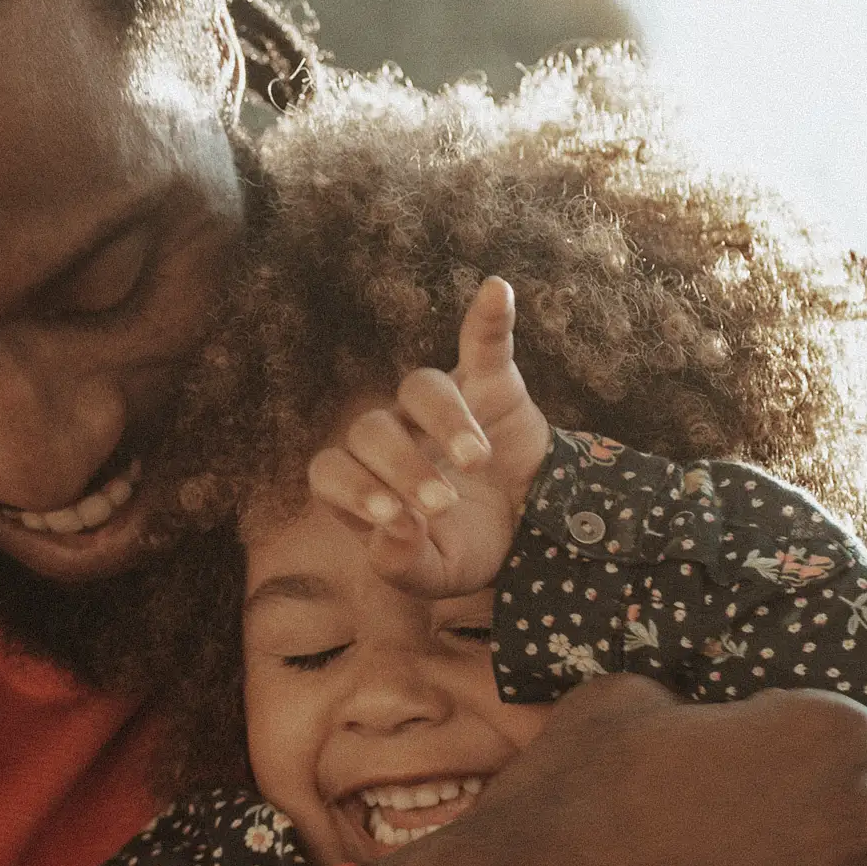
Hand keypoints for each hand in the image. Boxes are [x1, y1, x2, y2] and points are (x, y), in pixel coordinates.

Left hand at [306, 277, 550, 597]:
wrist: (536, 529)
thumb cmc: (469, 548)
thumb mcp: (436, 574)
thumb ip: (403, 564)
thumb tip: (393, 529)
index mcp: (366, 481)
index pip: (331, 470)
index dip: (353, 488)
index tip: (393, 517)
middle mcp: (394, 434)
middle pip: (372, 429)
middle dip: (403, 466)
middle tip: (443, 503)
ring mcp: (439, 405)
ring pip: (420, 387)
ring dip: (444, 420)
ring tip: (475, 460)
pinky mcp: (489, 382)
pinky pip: (483, 342)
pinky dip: (489, 318)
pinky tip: (496, 291)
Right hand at [318, 676, 866, 865]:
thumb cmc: (564, 804)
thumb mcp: (618, 700)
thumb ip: (693, 706)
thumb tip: (702, 727)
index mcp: (822, 733)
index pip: (845, 736)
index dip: (783, 754)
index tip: (736, 776)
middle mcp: (862, 825)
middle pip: (863, 822)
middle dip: (809, 830)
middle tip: (726, 850)